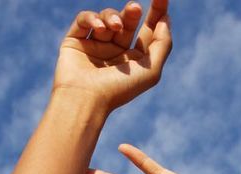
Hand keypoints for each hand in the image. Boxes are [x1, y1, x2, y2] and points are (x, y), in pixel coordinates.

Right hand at [53, 2, 171, 112]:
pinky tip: (99, 27)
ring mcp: (95, 45)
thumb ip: (163, 44)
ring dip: (112, 17)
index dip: (156, 12)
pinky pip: (84, 19)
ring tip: (115, 26)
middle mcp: (115, 52)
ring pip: (106, 17)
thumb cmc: (119, 89)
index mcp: (134, 60)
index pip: (147, 31)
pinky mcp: (75, 40)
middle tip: (136, 8)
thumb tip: (165, 19)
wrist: (85, 99)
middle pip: (127, 21)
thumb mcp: (151, 70)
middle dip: (132, 12)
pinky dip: (92, 18)